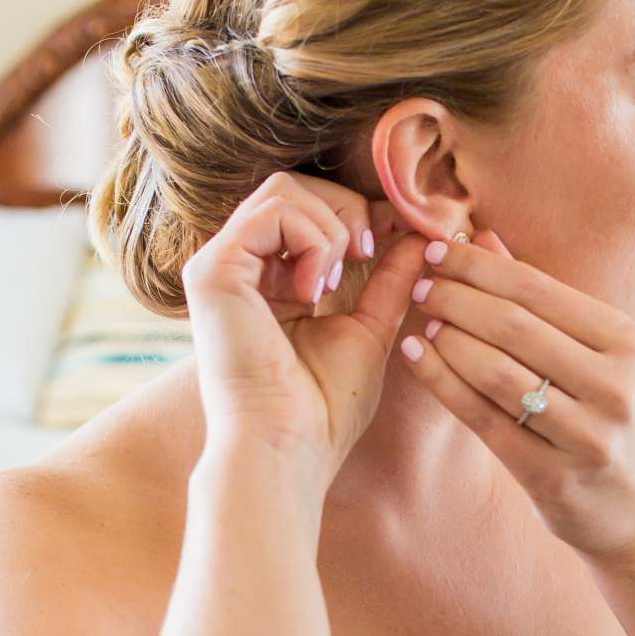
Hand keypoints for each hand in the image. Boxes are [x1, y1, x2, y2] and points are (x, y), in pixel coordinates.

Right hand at [181, 169, 429, 482]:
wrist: (288, 449)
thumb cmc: (322, 409)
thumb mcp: (368, 328)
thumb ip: (388, 279)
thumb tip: (422, 236)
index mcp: (265, 281)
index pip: (306, 210)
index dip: (356, 212)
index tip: (399, 235)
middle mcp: (235, 267)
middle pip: (294, 186)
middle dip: (348, 210)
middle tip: (368, 254)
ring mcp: (218, 265)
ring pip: (285, 189)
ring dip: (332, 227)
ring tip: (335, 283)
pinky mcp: (212, 269)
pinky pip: (274, 211)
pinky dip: (312, 239)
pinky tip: (314, 290)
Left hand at [398, 230, 634, 564]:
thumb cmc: (620, 420)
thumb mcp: (604, 355)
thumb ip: (545, 301)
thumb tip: (483, 239)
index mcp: (625, 342)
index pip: (537, 288)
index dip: (479, 267)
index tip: (438, 250)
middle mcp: (612, 385)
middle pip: (514, 327)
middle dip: (456, 299)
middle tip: (420, 284)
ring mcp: (584, 435)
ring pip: (496, 373)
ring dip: (448, 341)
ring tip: (421, 322)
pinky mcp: (553, 477)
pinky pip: (484, 421)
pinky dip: (443, 384)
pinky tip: (418, 358)